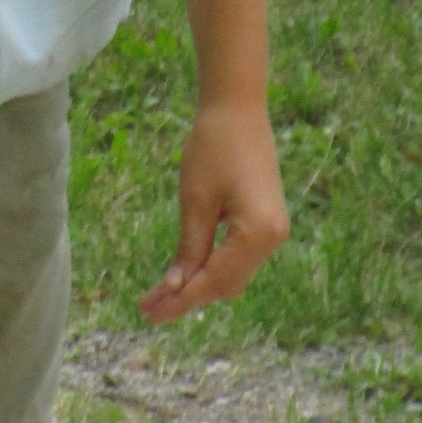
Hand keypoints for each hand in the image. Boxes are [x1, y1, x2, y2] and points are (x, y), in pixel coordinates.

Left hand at [139, 96, 288, 324]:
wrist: (237, 111)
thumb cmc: (212, 148)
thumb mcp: (195, 202)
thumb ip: (189, 249)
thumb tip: (176, 288)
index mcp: (258, 234)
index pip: (214, 280)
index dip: (181, 300)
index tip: (151, 312)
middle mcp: (273, 238)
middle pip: (226, 284)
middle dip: (188, 298)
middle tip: (149, 309)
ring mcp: (273, 232)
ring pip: (232, 275)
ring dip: (198, 286)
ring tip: (160, 298)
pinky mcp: (266, 224)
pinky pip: (237, 258)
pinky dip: (211, 269)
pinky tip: (185, 276)